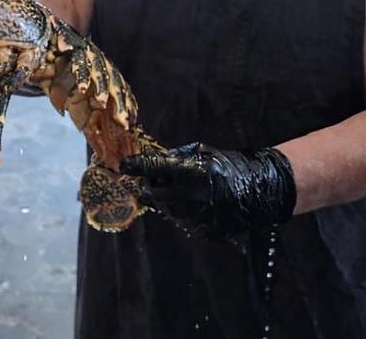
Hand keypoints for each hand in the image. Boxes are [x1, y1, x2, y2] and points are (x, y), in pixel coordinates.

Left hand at [119, 143, 296, 237]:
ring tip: (189, 192)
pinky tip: (199, 205)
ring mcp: (195, 215)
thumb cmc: (228, 166)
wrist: (260, 191)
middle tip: (156, 181)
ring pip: (164, 209)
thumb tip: (151, 163)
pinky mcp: (201, 231)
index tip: (123, 166)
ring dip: (168, 200)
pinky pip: (181, 221)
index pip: (153, 169)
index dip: (135, 167)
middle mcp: (189, 195)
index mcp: (190, 172)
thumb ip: (176, 157)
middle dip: (149, 187)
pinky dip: (183, 213)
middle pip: (151, 194)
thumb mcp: (203, 153)